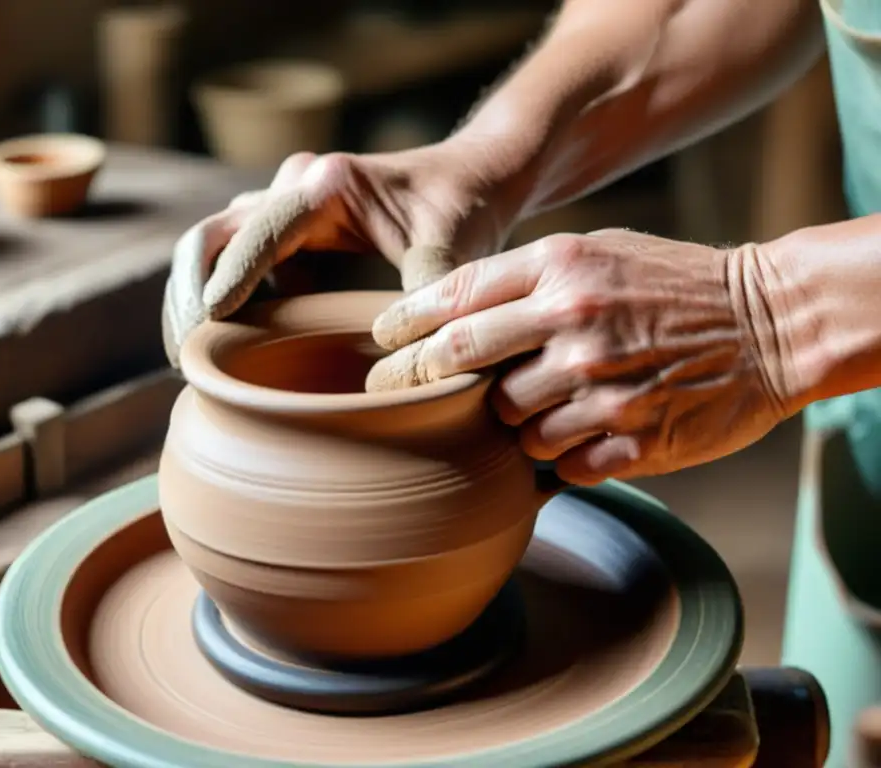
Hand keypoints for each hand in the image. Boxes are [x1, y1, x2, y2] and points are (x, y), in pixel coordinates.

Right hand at [162, 143, 508, 366]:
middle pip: (211, 235)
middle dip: (188, 293)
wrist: (468, 178)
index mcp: (328, 185)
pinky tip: (223, 343)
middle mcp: (294, 186)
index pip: (257, 233)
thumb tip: (408, 364)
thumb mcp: (452, 251)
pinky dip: (219, 295)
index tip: (206, 324)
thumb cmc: (461, 208)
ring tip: (188, 358)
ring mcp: (284, 204)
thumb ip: (428, 298)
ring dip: (192, 296)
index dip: (227, 279)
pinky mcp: (286, 228)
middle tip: (186, 355)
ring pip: (211, 245)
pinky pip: (234, 257)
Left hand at [368, 229, 797, 483]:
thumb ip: (522, 279)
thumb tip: (443, 321)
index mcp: (559, 268)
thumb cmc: (670, 283)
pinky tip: (572, 436)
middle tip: (392, 397)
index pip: (451, 299)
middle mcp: (571, 324)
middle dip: (414, 383)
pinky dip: (554, 455)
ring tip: (525, 412)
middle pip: (457, 363)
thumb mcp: (595, 251)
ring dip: (503, 425)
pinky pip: (558, 463)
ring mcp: (600, 386)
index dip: (401, 325)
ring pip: (506, 425)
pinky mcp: (630, 441)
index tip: (379, 343)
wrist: (771, 322)